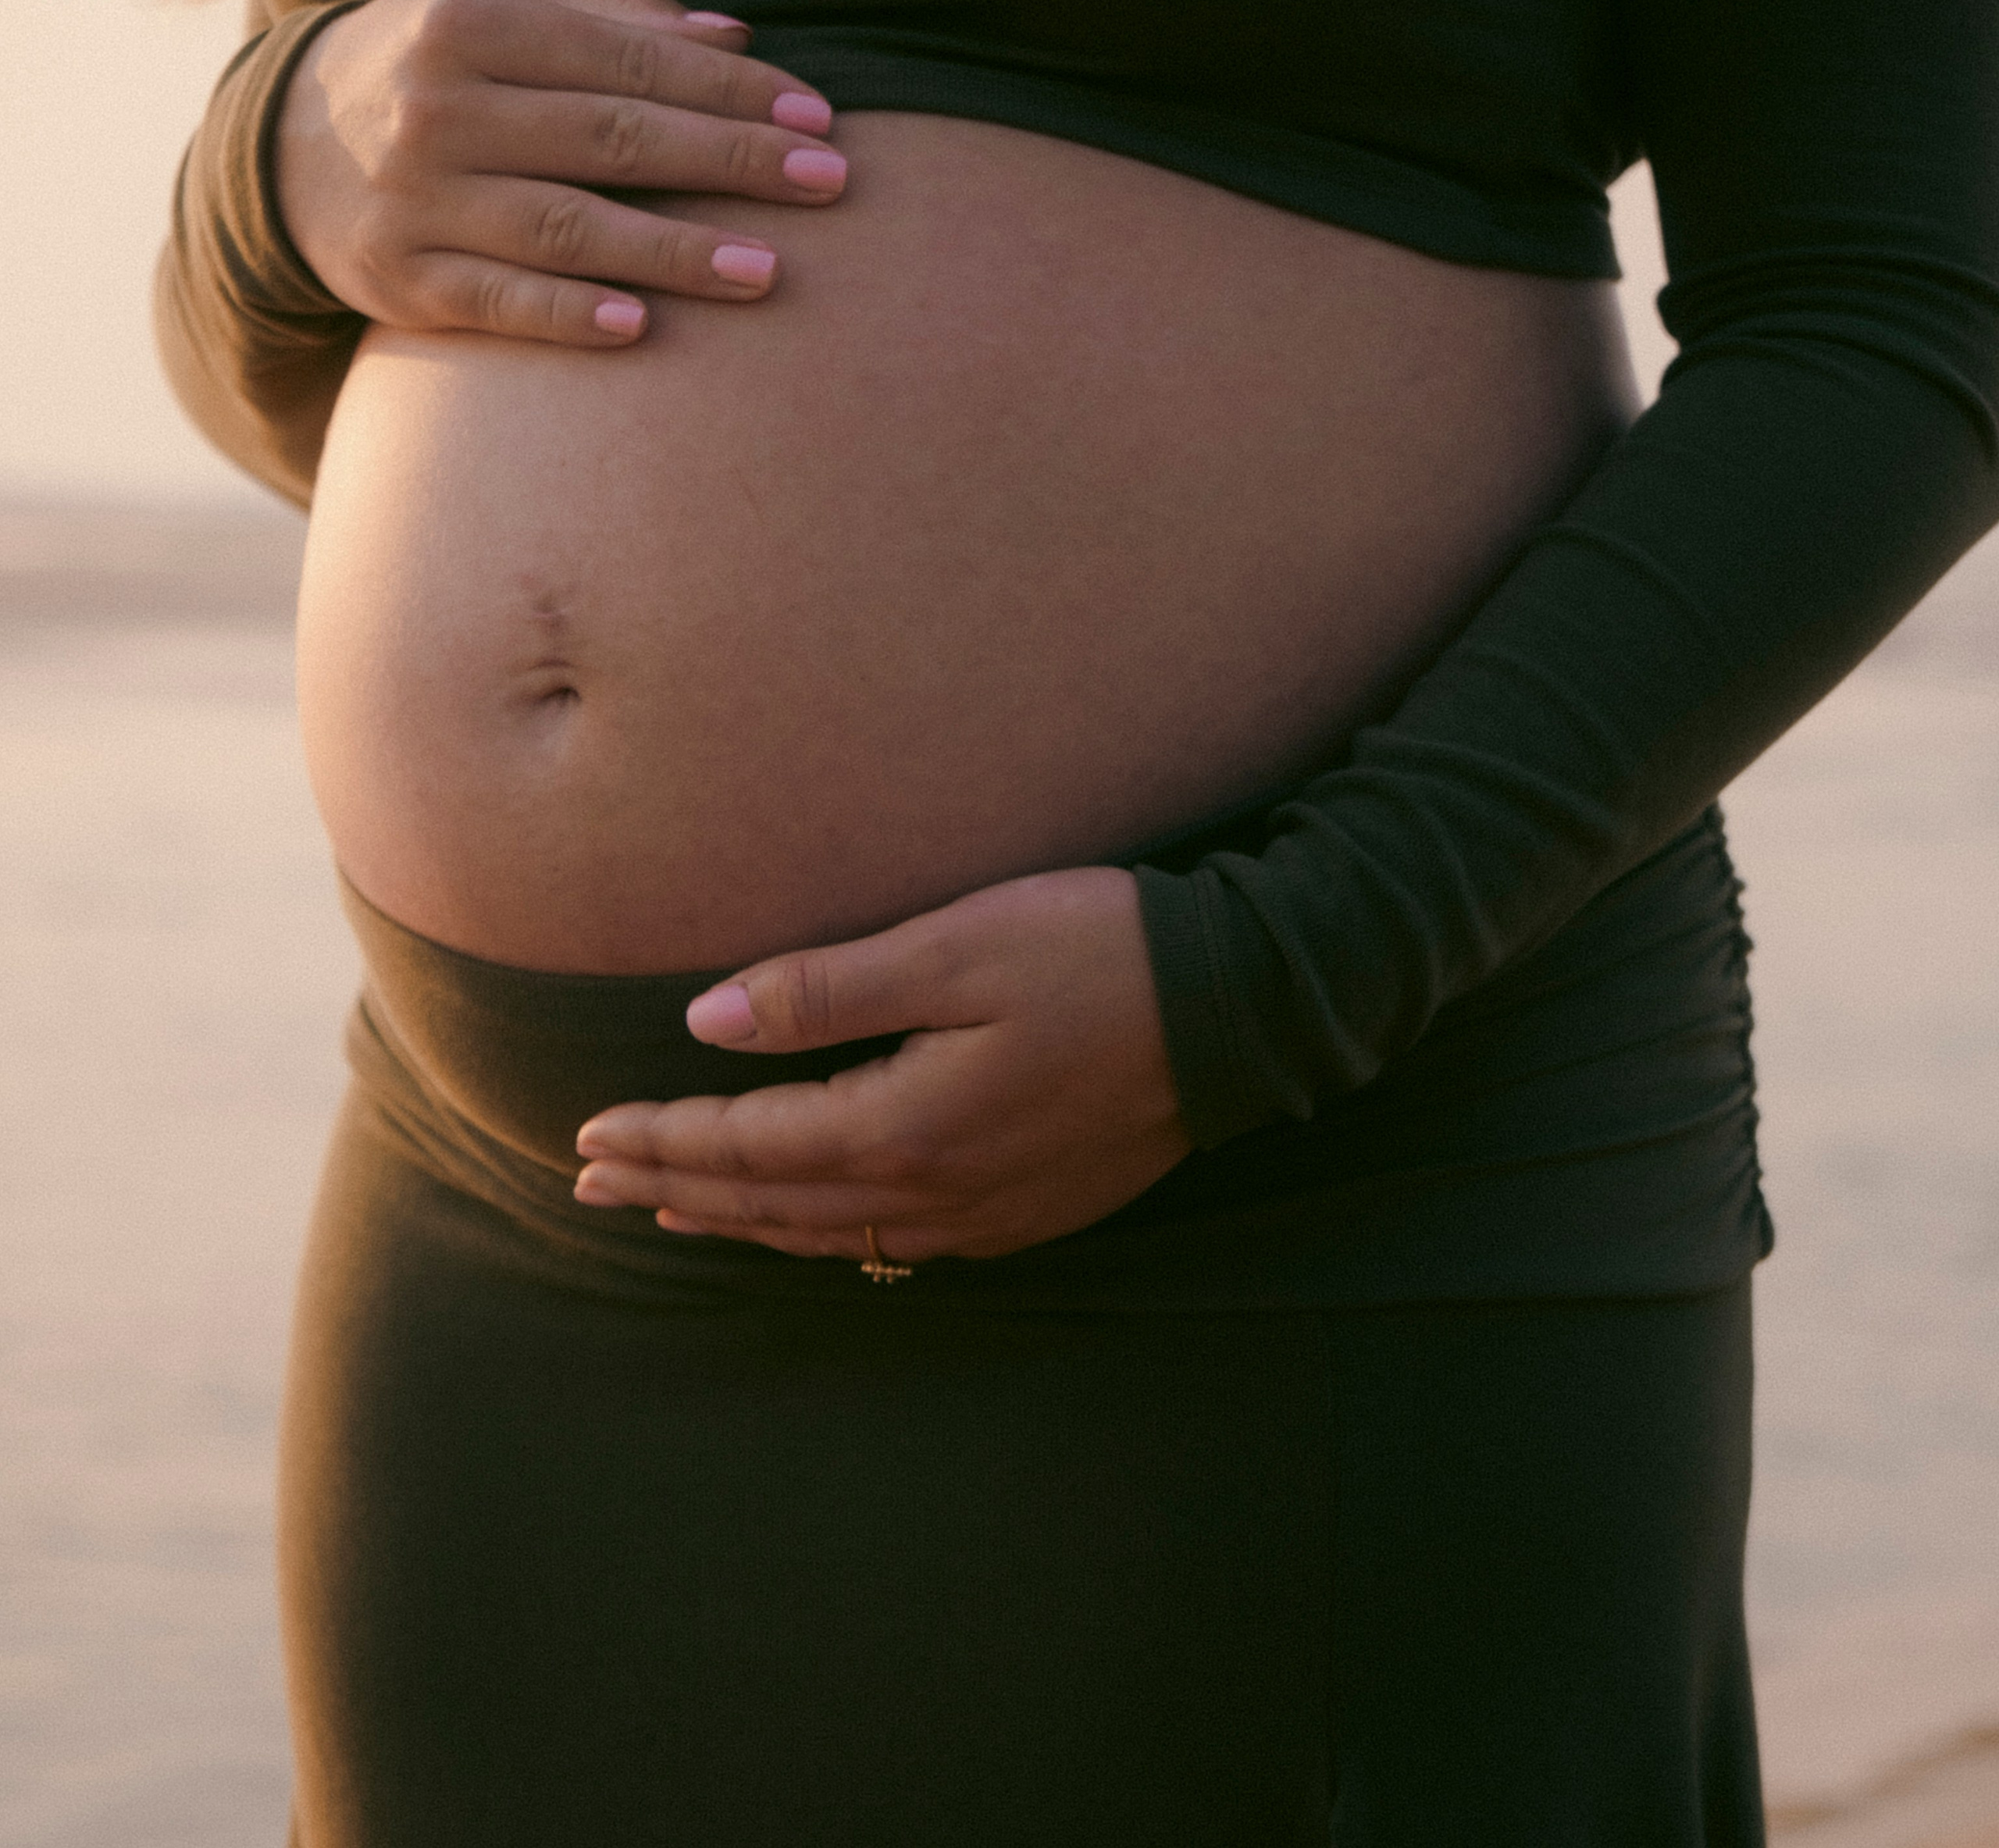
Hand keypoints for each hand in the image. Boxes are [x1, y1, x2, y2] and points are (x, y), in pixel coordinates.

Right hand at [275, 0, 849, 345]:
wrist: (277, 146)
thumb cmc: (430, 70)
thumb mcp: (497, 16)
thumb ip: (612, 21)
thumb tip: (737, 36)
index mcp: (470, 22)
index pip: (628, 62)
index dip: (729, 92)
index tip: (817, 119)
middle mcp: (437, 107)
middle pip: (611, 138)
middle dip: (730, 162)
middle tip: (828, 184)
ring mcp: (414, 198)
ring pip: (564, 226)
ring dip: (671, 252)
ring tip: (765, 271)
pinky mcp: (396, 280)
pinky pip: (495, 301)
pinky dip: (565, 314)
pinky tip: (637, 327)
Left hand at [572, 868, 1191, 1263]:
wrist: (1237, 1006)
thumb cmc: (1095, 950)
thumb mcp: (953, 947)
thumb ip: (827, 991)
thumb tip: (704, 1023)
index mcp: (904, 1126)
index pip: (746, 1145)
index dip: (661, 1138)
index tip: (586, 1133)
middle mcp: (935, 1191)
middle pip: (771, 1202)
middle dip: (674, 1188)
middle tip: (591, 1183)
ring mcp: (984, 1213)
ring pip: (828, 1234)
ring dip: (739, 1219)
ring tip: (673, 1208)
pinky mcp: (1026, 1210)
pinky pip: (892, 1243)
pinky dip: (821, 1234)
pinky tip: (807, 1223)